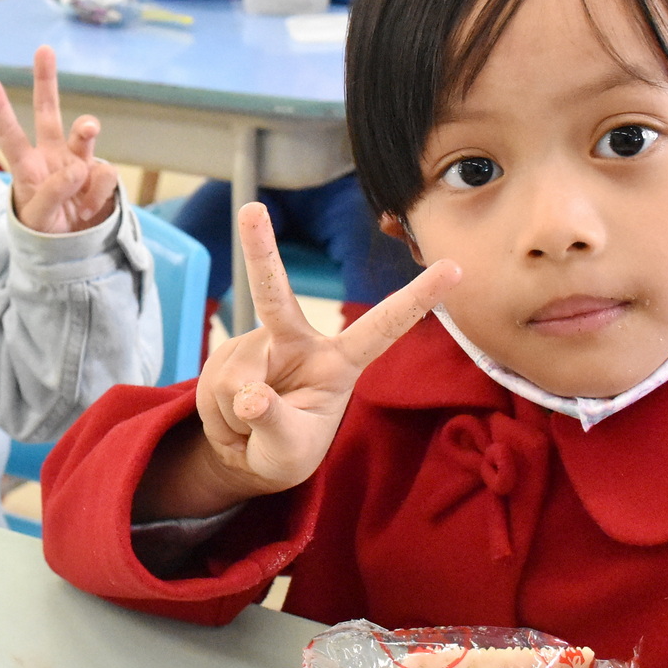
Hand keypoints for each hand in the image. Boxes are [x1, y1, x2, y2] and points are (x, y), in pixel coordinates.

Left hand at [0, 46, 117, 233]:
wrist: (75, 250)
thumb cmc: (45, 230)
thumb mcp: (39, 219)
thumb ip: (53, 193)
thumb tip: (78, 168)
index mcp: (27, 166)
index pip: (10, 134)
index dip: (0, 108)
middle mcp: (51, 156)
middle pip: (47, 113)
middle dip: (46, 82)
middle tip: (43, 50)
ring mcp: (78, 163)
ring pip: (84, 133)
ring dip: (86, 130)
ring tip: (86, 134)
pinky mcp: (102, 176)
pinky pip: (105, 175)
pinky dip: (99, 193)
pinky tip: (90, 208)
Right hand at [199, 203, 458, 488]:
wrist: (247, 457)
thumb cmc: (286, 450)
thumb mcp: (289, 450)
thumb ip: (273, 422)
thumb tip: (248, 396)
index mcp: (339, 362)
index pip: (384, 327)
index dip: (418, 299)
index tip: (455, 267)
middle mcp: (298, 342)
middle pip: (275, 295)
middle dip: (259, 250)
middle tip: (252, 210)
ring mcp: (258, 346)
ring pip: (235, 375)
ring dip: (233, 412)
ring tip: (248, 428)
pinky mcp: (227, 355)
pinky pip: (213, 385)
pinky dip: (218, 413)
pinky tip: (231, 419)